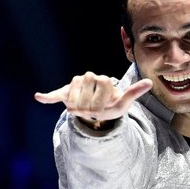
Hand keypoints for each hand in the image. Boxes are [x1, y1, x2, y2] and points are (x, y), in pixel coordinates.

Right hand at [35, 73, 151, 126]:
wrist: (100, 109)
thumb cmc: (113, 106)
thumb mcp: (123, 103)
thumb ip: (134, 92)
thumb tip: (151, 82)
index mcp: (102, 79)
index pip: (99, 86)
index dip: (100, 102)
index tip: (104, 109)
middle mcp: (88, 78)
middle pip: (86, 93)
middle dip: (90, 105)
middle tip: (94, 111)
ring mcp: (75, 85)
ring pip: (73, 97)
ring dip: (78, 106)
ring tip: (85, 110)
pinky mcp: (65, 93)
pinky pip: (56, 94)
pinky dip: (48, 97)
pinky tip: (38, 97)